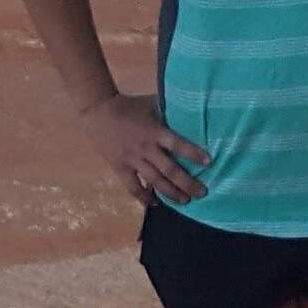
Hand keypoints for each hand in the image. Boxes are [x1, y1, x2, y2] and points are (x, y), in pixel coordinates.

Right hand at [81, 93, 208, 206]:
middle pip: (169, 170)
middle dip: (187, 183)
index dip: (193, 154)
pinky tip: (156, 203)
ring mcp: (132, 161)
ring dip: (171, 193)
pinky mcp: (120, 168)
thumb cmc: (130, 106)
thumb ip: (169, 110)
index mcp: (155, 131)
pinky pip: (133, 187)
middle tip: (202, 192)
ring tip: (185, 201)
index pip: (178, 145)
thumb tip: (192, 107)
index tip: (208, 162)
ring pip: (154, 182)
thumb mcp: (152, 104)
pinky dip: (144, 197)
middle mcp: (146, 148)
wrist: (98, 113)